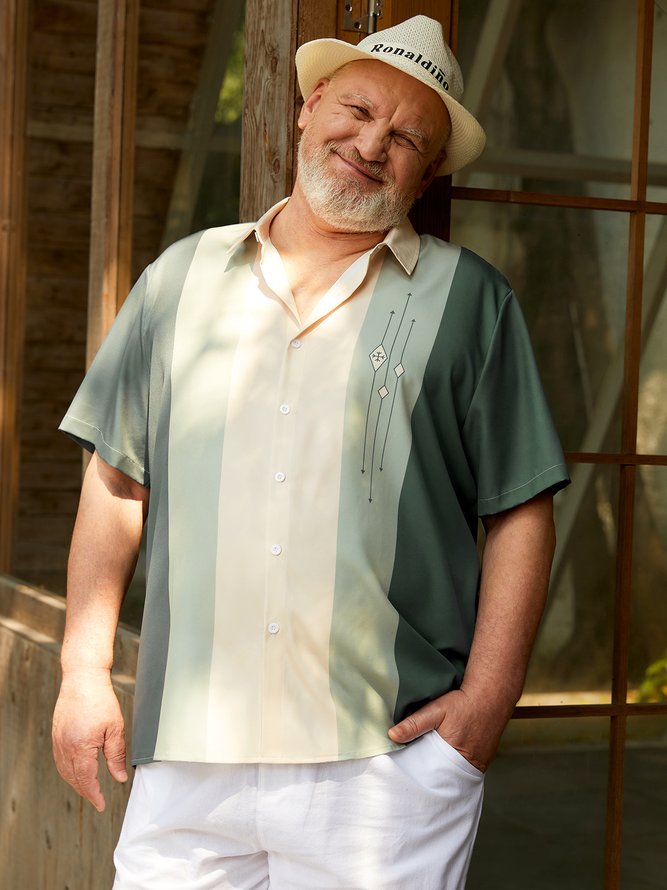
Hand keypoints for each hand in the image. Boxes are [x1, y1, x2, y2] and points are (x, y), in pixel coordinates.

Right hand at [52, 669, 127, 811]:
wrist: (82, 678)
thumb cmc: (100, 699)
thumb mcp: (115, 728)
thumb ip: (116, 756)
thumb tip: (119, 777)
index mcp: (81, 747)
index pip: (86, 780)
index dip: (94, 795)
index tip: (101, 805)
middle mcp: (65, 746)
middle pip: (74, 778)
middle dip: (85, 791)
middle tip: (97, 798)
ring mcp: (58, 740)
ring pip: (64, 770)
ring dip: (76, 782)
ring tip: (89, 788)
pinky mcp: (56, 734)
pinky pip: (60, 759)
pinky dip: (68, 770)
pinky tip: (77, 770)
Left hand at [388, 688, 510, 771]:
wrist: (491, 696)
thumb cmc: (464, 703)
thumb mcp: (436, 710)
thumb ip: (414, 723)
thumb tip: (392, 735)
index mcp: (453, 756)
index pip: (430, 773)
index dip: (419, 772)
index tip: (407, 769)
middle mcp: (468, 765)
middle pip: (443, 776)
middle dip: (430, 774)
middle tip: (416, 769)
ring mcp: (478, 765)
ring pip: (454, 773)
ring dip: (443, 769)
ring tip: (430, 763)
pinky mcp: (483, 760)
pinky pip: (465, 769)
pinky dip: (455, 765)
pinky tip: (447, 757)